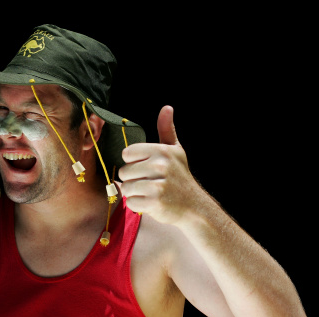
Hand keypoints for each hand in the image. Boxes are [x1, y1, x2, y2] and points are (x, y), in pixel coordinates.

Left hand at [119, 105, 199, 224]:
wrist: (194, 206)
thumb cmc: (179, 177)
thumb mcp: (175, 151)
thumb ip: (166, 129)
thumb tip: (167, 108)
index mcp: (161, 151)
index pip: (127, 153)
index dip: (133, 163)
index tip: (146, 168)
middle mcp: (161, 165)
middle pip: (124, 172)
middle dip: (132, 180)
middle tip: (149, 183)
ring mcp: (158, 184)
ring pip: (126, 187)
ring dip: (134, 193)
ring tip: (149, 193)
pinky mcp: (156, 202)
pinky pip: (131, 202)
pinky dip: (138, 206)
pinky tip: (151, 203)